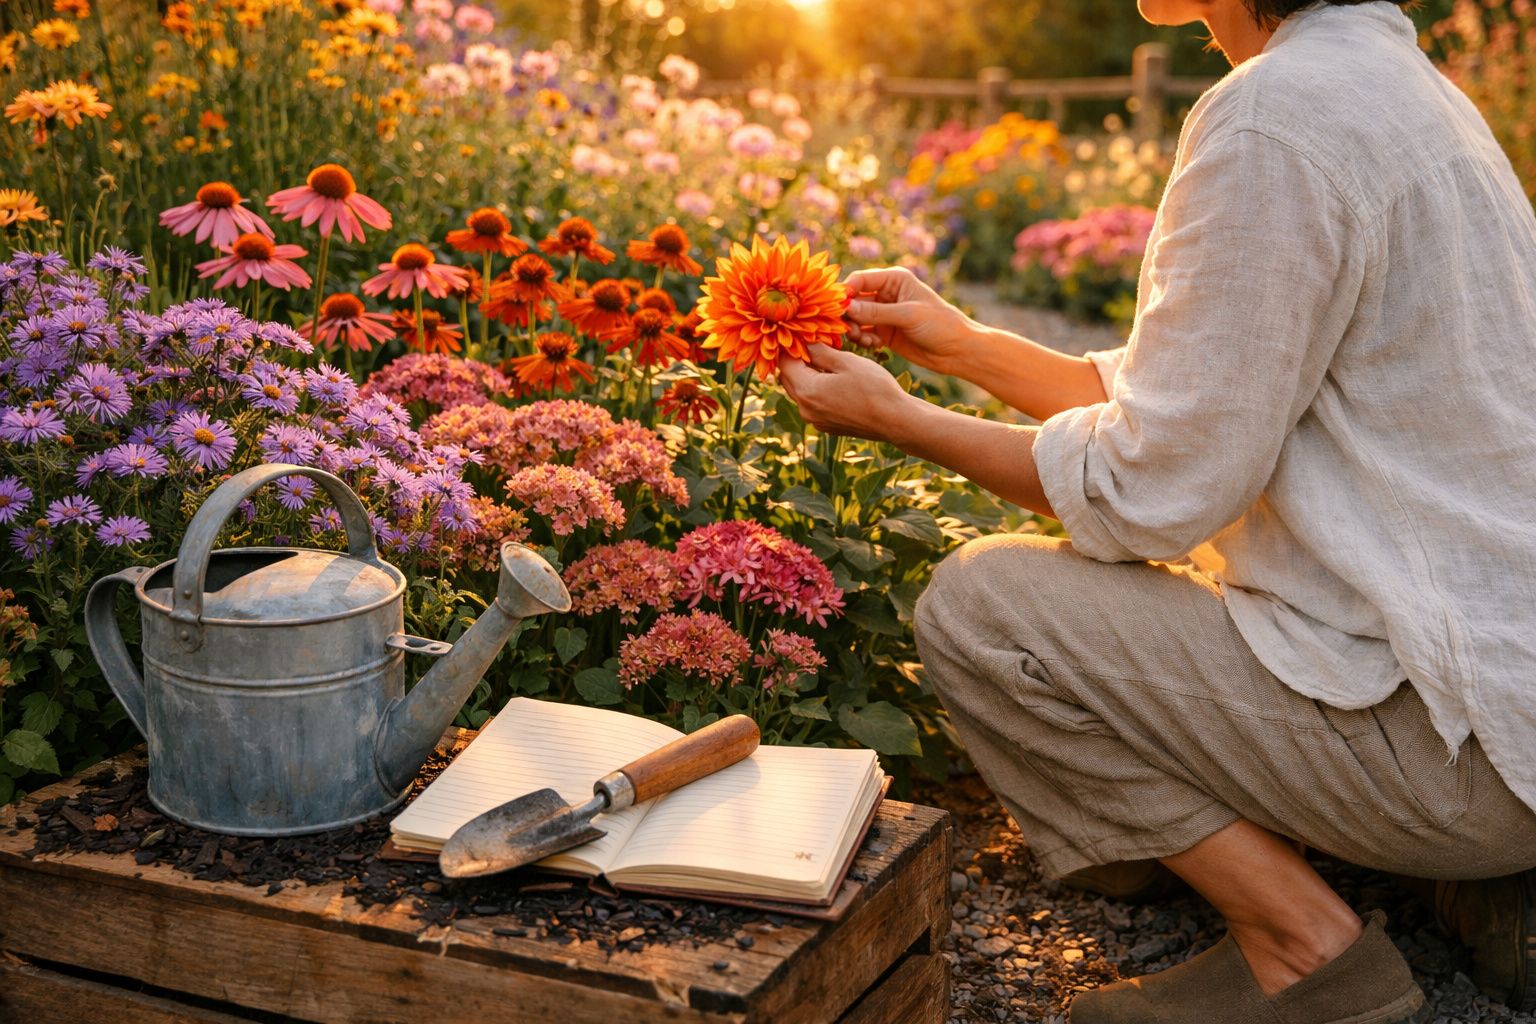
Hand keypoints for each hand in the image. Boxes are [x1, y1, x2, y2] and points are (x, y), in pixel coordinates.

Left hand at [778, 344, 917, 443]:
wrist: (895, 421)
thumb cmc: (874, 388)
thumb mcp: (846, 362)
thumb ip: (820, 352)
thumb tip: (805, 342)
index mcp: (807, 391)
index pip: (784, 364)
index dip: (791, 347)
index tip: (801, 334)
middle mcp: (806, 409)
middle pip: (788, 379)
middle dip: (796, 361)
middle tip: (812, 344)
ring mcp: (816, 420)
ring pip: (801, 392)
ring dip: (807, 375)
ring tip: (824, 360)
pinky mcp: (827, 426)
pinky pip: (813, 404)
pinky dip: (817, 390)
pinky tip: (834, 380)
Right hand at [843, 267, 973, 375]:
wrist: (958, 350)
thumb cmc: (940, 324)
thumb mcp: (909, 315)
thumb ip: (877, 312)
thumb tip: (848, 308)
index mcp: (894, 280)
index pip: (860, 279)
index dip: (846, 292)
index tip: (839, 309)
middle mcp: (886, 294)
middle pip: (854, 300)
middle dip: (848, 314)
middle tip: (848, 330)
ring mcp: (884, 314)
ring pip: (856, 318)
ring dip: (854, 329)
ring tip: (863, 340)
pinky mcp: (884, 332)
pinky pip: (863, 333)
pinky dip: (862, 340)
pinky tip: (874, 346)